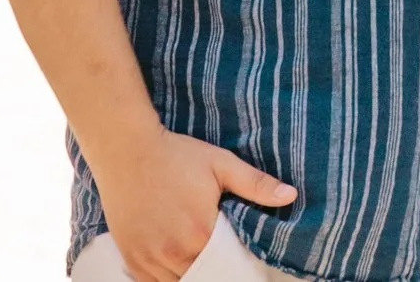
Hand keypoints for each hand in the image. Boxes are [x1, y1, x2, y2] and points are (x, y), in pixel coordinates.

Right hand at [90, 127, 296, 281]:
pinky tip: (176, 265)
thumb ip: (256, 184)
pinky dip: (167, 278)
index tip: (239, 255)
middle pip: (204, 278)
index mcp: (201, 234)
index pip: (228, 266)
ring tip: (199, 258)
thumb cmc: (176, 155)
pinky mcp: (131, 258)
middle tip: (221, 257)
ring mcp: (149, 258)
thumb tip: (291, 195)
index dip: (236, 263)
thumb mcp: (221, 164)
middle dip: (215, 271)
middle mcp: (174, 253)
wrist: (127, 150)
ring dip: (191, 275)